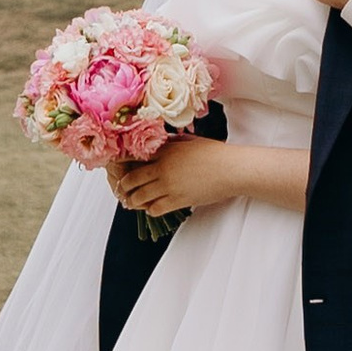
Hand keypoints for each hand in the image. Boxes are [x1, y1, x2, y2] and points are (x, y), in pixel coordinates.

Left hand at [107, 134, 248, 219]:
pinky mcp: (178, 200)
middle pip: (131, 179)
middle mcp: (162, 167)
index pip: (133, 158)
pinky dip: (150, 210)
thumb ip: (171, 143)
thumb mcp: (189, 141)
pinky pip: (155, 209)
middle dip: (124, 185)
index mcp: (165, 150)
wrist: (231, 169)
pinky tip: (152, 207)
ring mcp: (169, 185)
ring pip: (139, 197)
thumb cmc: (214, 153)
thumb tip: (159, 144)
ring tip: (133, 201)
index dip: (123, 165)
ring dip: (134, 200)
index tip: (120, 169)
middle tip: (123, 189)